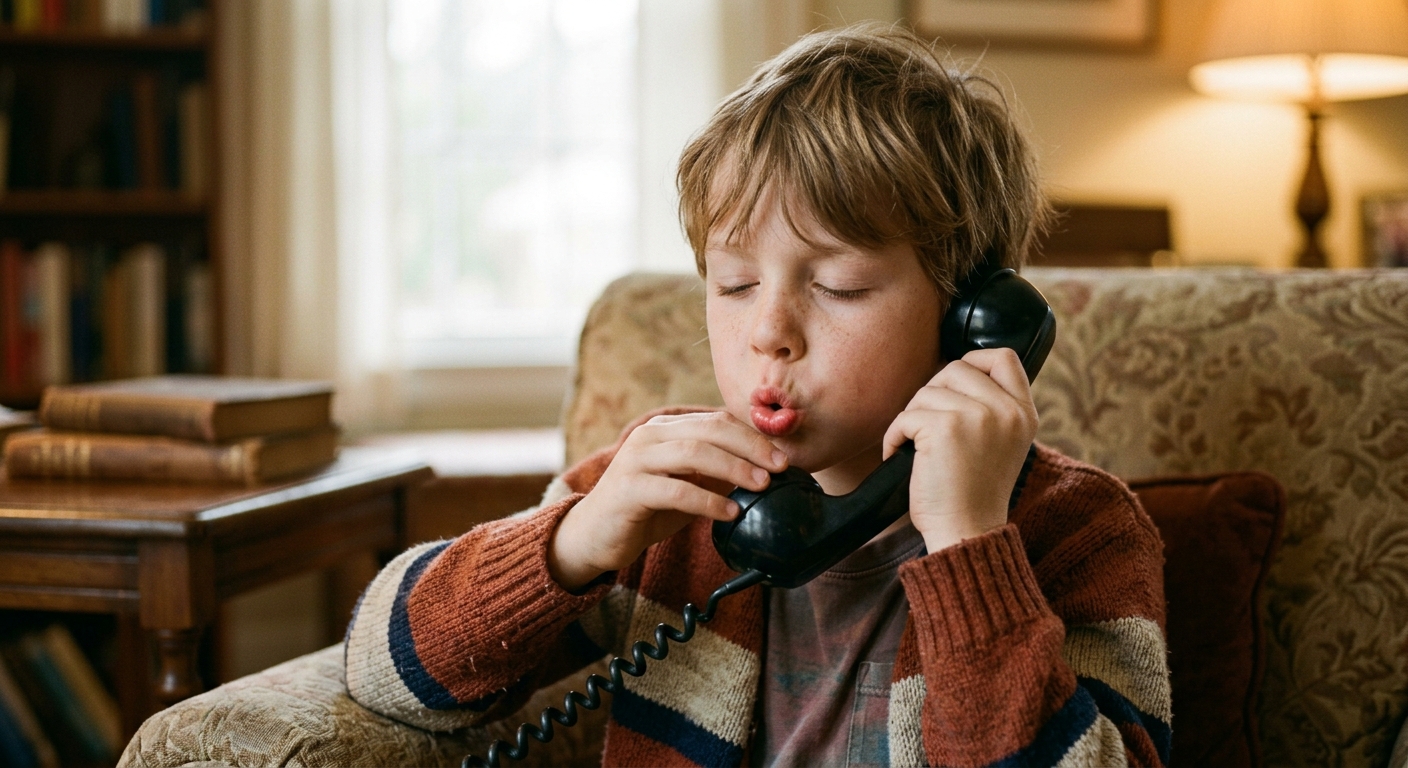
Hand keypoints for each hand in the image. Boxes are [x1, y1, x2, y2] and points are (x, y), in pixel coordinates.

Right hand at [548, 411, 787, 591]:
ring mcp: (635, 461)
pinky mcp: (628, 490)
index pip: (716, 421)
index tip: (783, 457)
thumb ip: (714, 475)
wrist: (593, 536)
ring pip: (693, 453)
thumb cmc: (645, 510)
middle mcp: (648, 437)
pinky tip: (730, 513)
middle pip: (708, 430)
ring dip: (733, 468)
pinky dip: (708, 500)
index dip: (752, 436)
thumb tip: (765, 474)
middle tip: (780, 468)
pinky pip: (675, 490)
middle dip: (750, 448)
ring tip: (761, 486)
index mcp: (664, 430)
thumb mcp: (686, 486)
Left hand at [882, 348, 1038, 552]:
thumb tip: (951, 374)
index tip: (955, 387)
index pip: (1003, 357)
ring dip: (912, 418)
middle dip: (933, 394)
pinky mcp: (946, 427)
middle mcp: (1007, 411)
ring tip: (917, 448)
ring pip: (927, 390)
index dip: (974, 361)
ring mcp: (978, 416)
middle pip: (957, 368)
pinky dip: (895, 436)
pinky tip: (900, 456)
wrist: (966, 532)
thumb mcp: (1001, 445)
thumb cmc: (973, 495)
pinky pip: (906, 416)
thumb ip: (991, 409)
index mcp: (1023, 414)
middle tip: (928, 428)